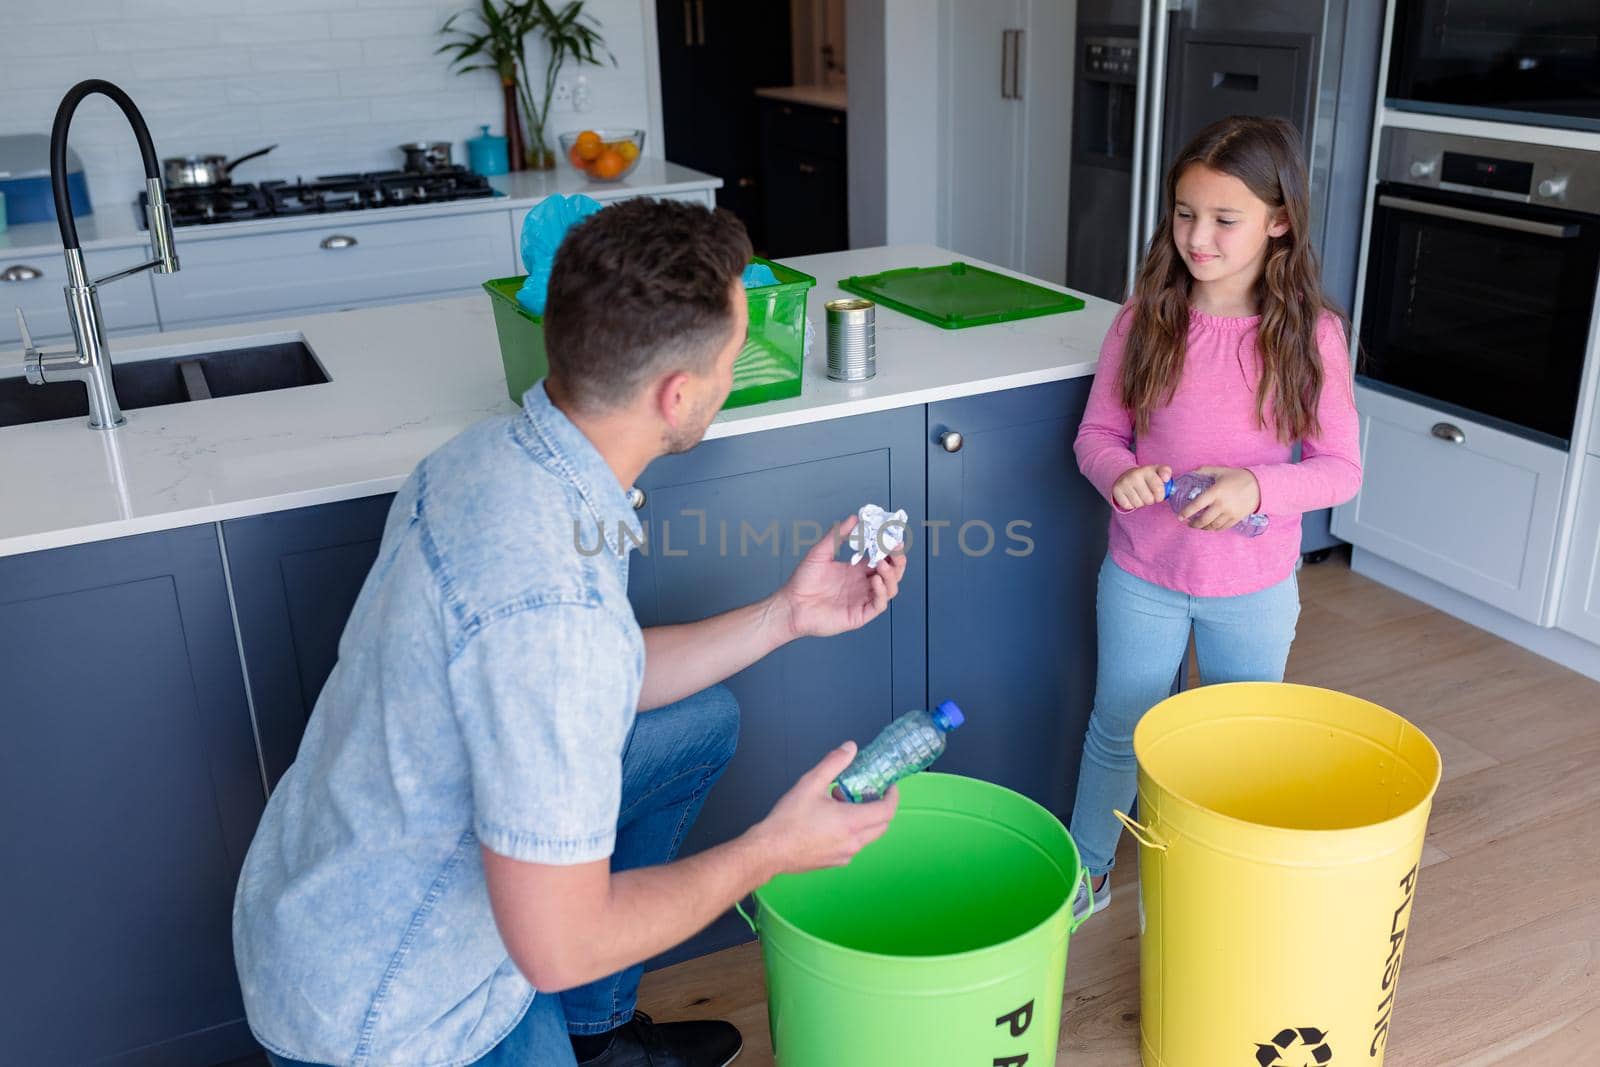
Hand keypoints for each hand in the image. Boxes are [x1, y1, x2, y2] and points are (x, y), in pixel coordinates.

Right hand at [751, 742, 898, 875]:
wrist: (769, 851)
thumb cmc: (788, 820)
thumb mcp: (810, 783)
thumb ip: (834, 762)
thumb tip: (850, 748)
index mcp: (852, 822)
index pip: (887, 811)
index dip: (892, 796)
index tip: (889, 786)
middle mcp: (853, 842)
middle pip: (882, 825)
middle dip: (878, 807)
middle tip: (865, 792)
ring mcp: (845, 855)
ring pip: (867, 836)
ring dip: (862, 818)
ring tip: (839, 803)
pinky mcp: (835, 862)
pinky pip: (853, 845)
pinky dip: (851, 831)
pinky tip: (830, 821)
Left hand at [771, 514, 907, 639]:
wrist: (791, 604)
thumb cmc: (803, 581)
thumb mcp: (820, 552)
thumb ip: (838, 535)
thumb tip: (854, 518)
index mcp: (856, 570)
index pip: (881, 558)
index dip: (889, 548)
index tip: (891, 535)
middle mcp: (863, 584)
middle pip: (891, 573)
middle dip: (897, 560)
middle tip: (894, 547)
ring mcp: (862, 599)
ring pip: (890, 588)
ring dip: (891, 575)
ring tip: (881, 562)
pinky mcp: (859, 615)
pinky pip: (879, 604)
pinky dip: (881, 592)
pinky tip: (875, 579)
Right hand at [1111, 464, 1172, 510]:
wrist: (1126, 475)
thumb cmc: (1147, 477)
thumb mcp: (1158, 472)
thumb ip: (1166, 473)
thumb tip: (1166, 478)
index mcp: (1148, 470)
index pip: (1159, 489)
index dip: (1161, 496)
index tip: (1159, 494)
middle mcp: (1135, 475)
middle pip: (1149, 500)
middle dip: (1150, 500)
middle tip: (1148, 494)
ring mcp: (1124, 482)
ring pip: (1138, 504)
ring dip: (1140, 503)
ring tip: (1139, 495)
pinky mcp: (1116, 489)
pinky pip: (1127, 506)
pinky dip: (1130, 505)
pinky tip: (1131, 497)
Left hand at [1177, 466, 1261, 530]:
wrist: (1259, 485)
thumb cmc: (1238, 477)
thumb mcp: (1220, 471)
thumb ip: (1204, 471)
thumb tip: (1190, 472)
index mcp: (1216, 492)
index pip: (1197, 505)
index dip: (1187, 512)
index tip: (1180, 516)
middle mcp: (1222, 504)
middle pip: (1204, 519)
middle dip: (1194, 524)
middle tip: (1188, 523)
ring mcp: (1230, 513)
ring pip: (1213, 526)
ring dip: (1203, 528)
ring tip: (1198, 525)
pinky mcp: (1236, 518)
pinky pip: (1223, 527)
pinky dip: (1214, 529)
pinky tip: (1210, 526)